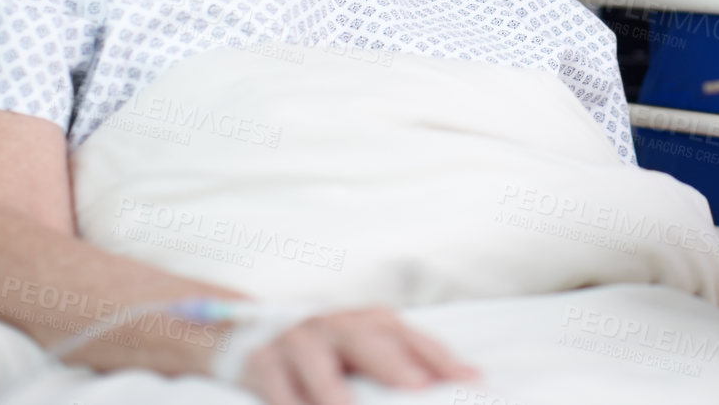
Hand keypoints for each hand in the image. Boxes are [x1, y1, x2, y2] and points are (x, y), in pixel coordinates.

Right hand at [240, 308, 475, 404]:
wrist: (248, 334)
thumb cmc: (323, 352)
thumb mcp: (361, 353)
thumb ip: (401, 366)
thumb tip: (456, 383)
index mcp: (369, 321)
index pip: (410, 337)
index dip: (440, 358)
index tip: (470, 380)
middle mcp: (335, 325)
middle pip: (368, 341)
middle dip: (394, 365)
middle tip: (418, 387)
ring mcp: (297, 340)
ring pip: (317, 362)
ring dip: (334, 389)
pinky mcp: (261, 361)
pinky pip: (277, 386)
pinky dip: (290, 402)